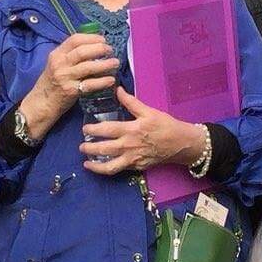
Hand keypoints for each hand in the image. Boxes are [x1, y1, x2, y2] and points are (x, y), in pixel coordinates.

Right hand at [34, 32, 120, 120]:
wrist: (41, 104)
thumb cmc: (51, 83)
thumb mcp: (56, 64)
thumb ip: (70, 55)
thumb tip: (93, 46)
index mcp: (57, 54)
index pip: (75, 39)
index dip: (91, 38)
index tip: (103, 40)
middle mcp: (60, 64)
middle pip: (83, 51)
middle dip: (100, 49)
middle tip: (111, 50)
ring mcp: (65, 77)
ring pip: (88, 67)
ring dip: (105, 64)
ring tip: (115, 63)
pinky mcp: (71, 91)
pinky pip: (90, 84)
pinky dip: (102, 81)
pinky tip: (111, 80)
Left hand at [79, 89, 205, 177]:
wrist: (181, 144)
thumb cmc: (165, 125)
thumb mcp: (149, 111)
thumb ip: (131, 102)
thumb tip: (117, 90)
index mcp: (131, 130)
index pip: (107, 130)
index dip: (93, 129)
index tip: (85, 128)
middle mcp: (129, 146)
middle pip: (104, 149)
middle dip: (89, 148)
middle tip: (81, 145)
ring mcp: (132, 159)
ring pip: (109, 166)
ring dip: (95, 165)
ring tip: (86, 162)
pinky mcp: (137, 167)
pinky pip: (119, 171)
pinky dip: (108, 170)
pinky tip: (102, 167)